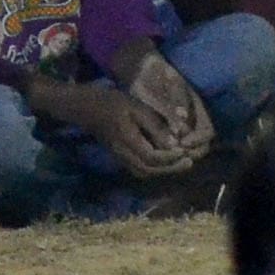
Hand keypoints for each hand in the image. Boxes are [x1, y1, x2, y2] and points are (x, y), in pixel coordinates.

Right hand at [33, 70, 200, 180]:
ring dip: (162, 171)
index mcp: (126, 140)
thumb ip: (155, 126)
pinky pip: (137, 168)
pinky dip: (153, 168)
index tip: (185, 151)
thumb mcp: (137, 108)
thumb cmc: (113, 103)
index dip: (170, 158)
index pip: (151, 158)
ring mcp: (118, 156)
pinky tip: (166, 160)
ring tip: (180, 162)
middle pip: (147, 170)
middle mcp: (121, 153)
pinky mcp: (118, 155)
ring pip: (142, 172)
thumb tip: (173, 143)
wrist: (85, 107)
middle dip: (169, 169)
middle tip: (189, 162)